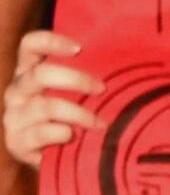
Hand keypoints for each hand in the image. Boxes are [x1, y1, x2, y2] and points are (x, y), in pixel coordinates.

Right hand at [3, 31, 97, 165]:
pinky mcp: (16, 141)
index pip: (31, 44)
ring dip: (79, 113)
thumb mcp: (78, 86)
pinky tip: (73, 135)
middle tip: (102, 89)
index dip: (51, 41)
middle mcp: (18, 89)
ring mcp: (14, 116)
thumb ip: (89, 67)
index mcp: (30, 69)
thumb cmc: (76, 109)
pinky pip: (41, 133)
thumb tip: (130, 49)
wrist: (59, 153)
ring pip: (46, 106)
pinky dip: (62, 133)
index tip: (79, 48)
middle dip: (77, 80)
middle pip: (41, 74)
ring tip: (100, 122)